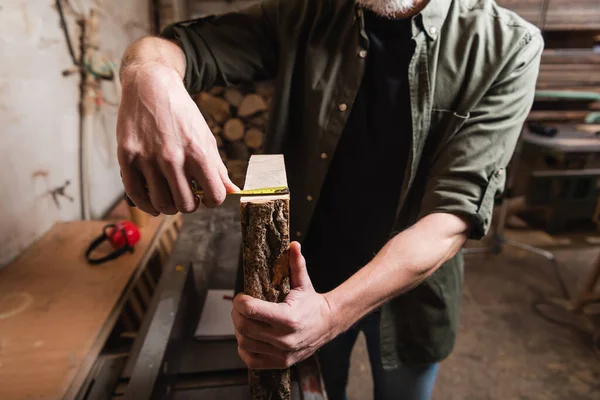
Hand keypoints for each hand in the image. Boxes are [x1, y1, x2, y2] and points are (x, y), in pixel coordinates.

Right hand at [116, 62, 238, 215]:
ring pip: (162, 204)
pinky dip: (146, 205)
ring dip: (169, 207)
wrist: (150, 85)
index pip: (215, 195)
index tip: (207, 196)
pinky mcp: (127, 157)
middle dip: (190, 205)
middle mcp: (172, 158)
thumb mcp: (205, 137)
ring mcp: (148, 158)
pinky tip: (153, 202)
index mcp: (198, 153)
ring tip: (171, 197)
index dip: (213, 200)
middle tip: (188, 196)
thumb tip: (235, 192)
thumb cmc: (181, 114)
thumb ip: (218, 168)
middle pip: (186, 205)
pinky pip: (136, 194)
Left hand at [232, 242, 337, 368]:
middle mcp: (284, 338)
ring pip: (245, 343)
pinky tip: (249, 337)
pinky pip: (252, 360)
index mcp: (287, 318)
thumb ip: (296, 264)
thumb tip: (294, 244)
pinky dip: (245, 349)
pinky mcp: (280, 362)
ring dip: (239, 330)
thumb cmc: (312, 303)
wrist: (328, 324)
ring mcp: (282, 353)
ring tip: (245, 320)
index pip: (251, 310)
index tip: (241, 296)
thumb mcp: (304, 283)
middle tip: (240, 307)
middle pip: (244, 327)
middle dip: (237, 314)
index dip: (240, 301)